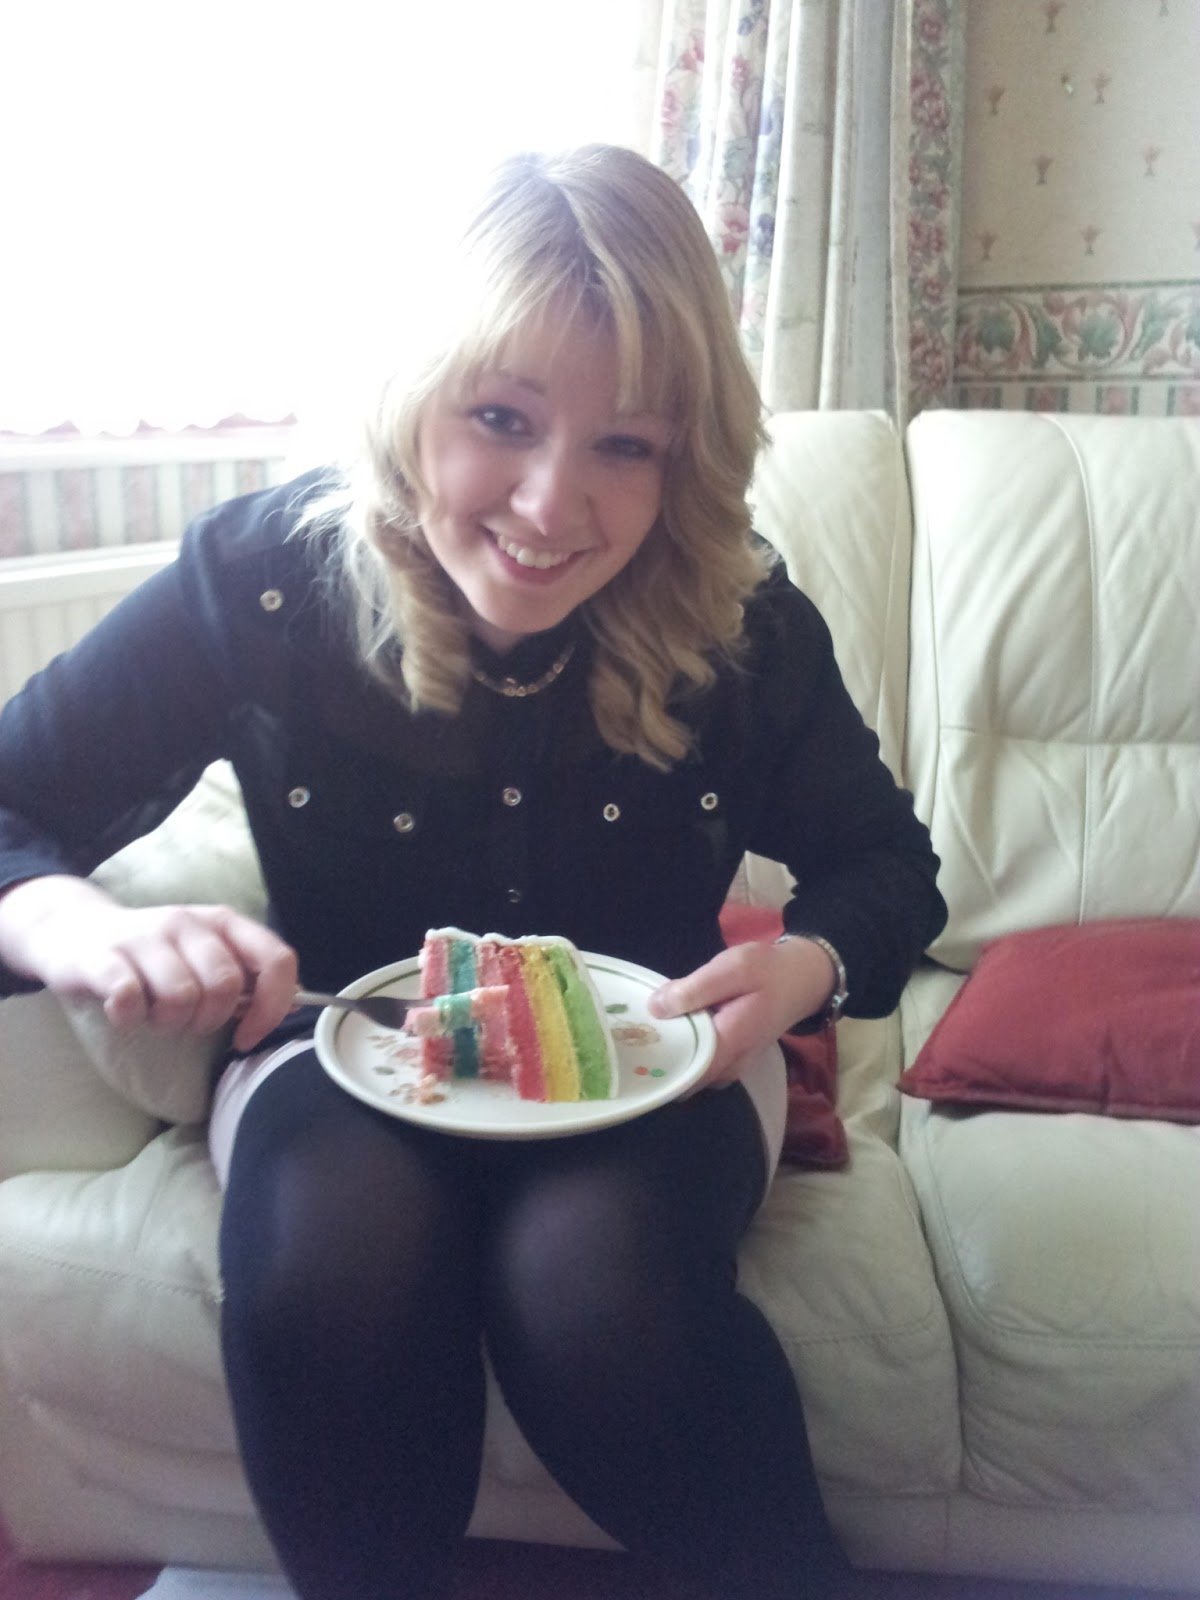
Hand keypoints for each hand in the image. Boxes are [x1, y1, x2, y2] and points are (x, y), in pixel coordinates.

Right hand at [0, 875, 297, 1051]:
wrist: (74, 930)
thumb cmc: (151, 954)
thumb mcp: (203, 954)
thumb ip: (245, 974)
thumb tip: (294, 1001)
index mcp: (223, 922)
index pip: (276, 959)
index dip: (272, 1006)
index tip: (247, 1035)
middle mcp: (188, 922)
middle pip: (226, 986)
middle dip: (209, 1020)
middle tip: (184, 1021)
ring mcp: (144, 936)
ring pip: (182, 996)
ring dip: (168, 1021)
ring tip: (153, 1013)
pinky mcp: (102, 956)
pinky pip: (130, 998)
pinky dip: (130, 1017)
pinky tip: (123, 1012)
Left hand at [647, 937, 836, 1087]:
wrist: (801, 978)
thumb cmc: (768, 971)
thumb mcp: (732, 968)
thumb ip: (695, 989)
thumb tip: (656, 1008)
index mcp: (729, 1045)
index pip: (684, 1072)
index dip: (654, 1062)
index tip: (629, 1047)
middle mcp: (730, 1066)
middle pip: (683, 1077)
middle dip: (658, 1060)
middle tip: (632, 1036)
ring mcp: (731, 1067)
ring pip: (690, 1074)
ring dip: (671, 1056)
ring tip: (646, 1032)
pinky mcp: (730, 1059)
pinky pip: (700, 1065)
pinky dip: (685, 1051)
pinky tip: (671, 1030)